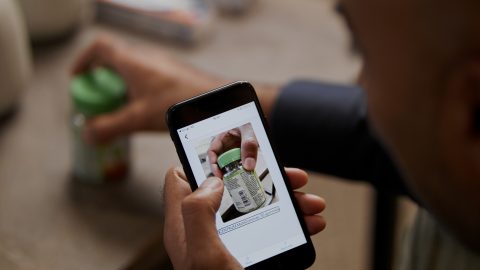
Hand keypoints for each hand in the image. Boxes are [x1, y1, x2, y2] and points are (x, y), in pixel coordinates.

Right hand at [72, 35, 223, 142]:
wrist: (215, 100)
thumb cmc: (179, 103)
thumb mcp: (138, 118)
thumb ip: (110, 127)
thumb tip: (87, 135)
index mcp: (132, 61)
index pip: (99, 48)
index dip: (84, 61)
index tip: (78, 78)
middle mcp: (146, 56)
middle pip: (114, 58)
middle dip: (101, 77)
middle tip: (98, 98)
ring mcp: (161, 62)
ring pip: (132, 67)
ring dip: (120, 83)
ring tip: (120, 106)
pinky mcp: (173, 72)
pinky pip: (147, 74)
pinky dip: (137, 87)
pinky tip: (143, 107)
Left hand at [163, 167, 325, 269]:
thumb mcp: (202, 255)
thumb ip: (197, 212)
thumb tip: (212, 182)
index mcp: (185, 225)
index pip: (181, 179)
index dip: (200, 160)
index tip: (228, 151)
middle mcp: (207, 228)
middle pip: (231, 187)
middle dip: (264, 177)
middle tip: (292, 176)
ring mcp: (231, 240)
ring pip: (258, 204)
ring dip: (288, 199)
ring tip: (312, 203)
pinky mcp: (252, 249)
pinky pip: (272, 225)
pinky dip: (294, 220)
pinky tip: (311, 221)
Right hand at [208, 123, 257, 177]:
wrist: (262, 123)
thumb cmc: (252, 121)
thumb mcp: (249, 131)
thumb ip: (249, 146)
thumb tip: (248, 164)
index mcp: (223, 136)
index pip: (212, 151)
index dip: (213, 164)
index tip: (219, 173)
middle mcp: (228, 144)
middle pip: (221, 160)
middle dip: (224, 171)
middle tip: (230, 179)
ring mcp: (236, 149)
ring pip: (231, 164)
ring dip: (235, 171)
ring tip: (239, 178)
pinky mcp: (244, 153)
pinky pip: (241, 163)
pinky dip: (243, 169)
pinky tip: (247, 172)